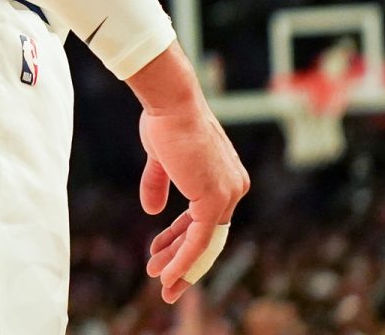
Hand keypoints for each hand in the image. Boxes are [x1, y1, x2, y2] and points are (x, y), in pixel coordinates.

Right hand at [138, 100, 248, 302]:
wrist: (171, 102)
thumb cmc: (166, 121)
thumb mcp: (161, 158)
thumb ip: (159, 184)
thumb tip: (151, 210)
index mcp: (226, 176)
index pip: (204, 217)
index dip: (179, 237)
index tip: (158, 250)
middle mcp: (233, 187)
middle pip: (207, 235)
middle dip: (182, 258)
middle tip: (162, 277)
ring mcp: (227, 195)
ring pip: (203, 242)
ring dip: (179, 264)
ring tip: (160, 281)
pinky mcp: (214, 201)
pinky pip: (198, 240)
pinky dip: (183, 259)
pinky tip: (168, 274)